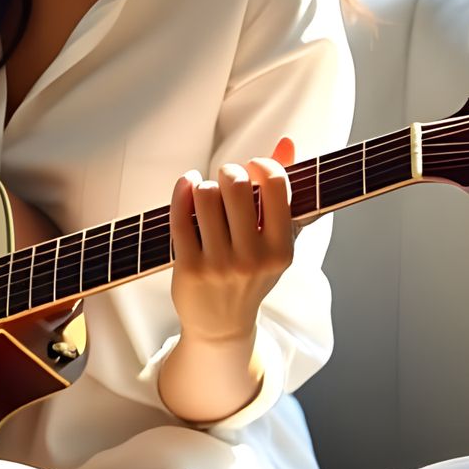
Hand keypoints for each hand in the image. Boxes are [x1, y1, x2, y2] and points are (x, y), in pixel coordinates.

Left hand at [168, 135, 296, 344]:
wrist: (222, 325)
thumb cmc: (252, 274)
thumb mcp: (276, 240)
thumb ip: (283, 192)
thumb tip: (288, 143)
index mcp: (282, 249)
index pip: (276, 185)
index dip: (262, 165)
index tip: (253, 169)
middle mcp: (253, 258)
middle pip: (236, 185)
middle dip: (228, 173)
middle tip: (226, 180)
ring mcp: (220, 264)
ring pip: (205, 196)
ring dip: (203, 187)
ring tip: (206, 195)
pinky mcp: (189, 267)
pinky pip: (180, 215)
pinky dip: (182, 191)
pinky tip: (187, 185)